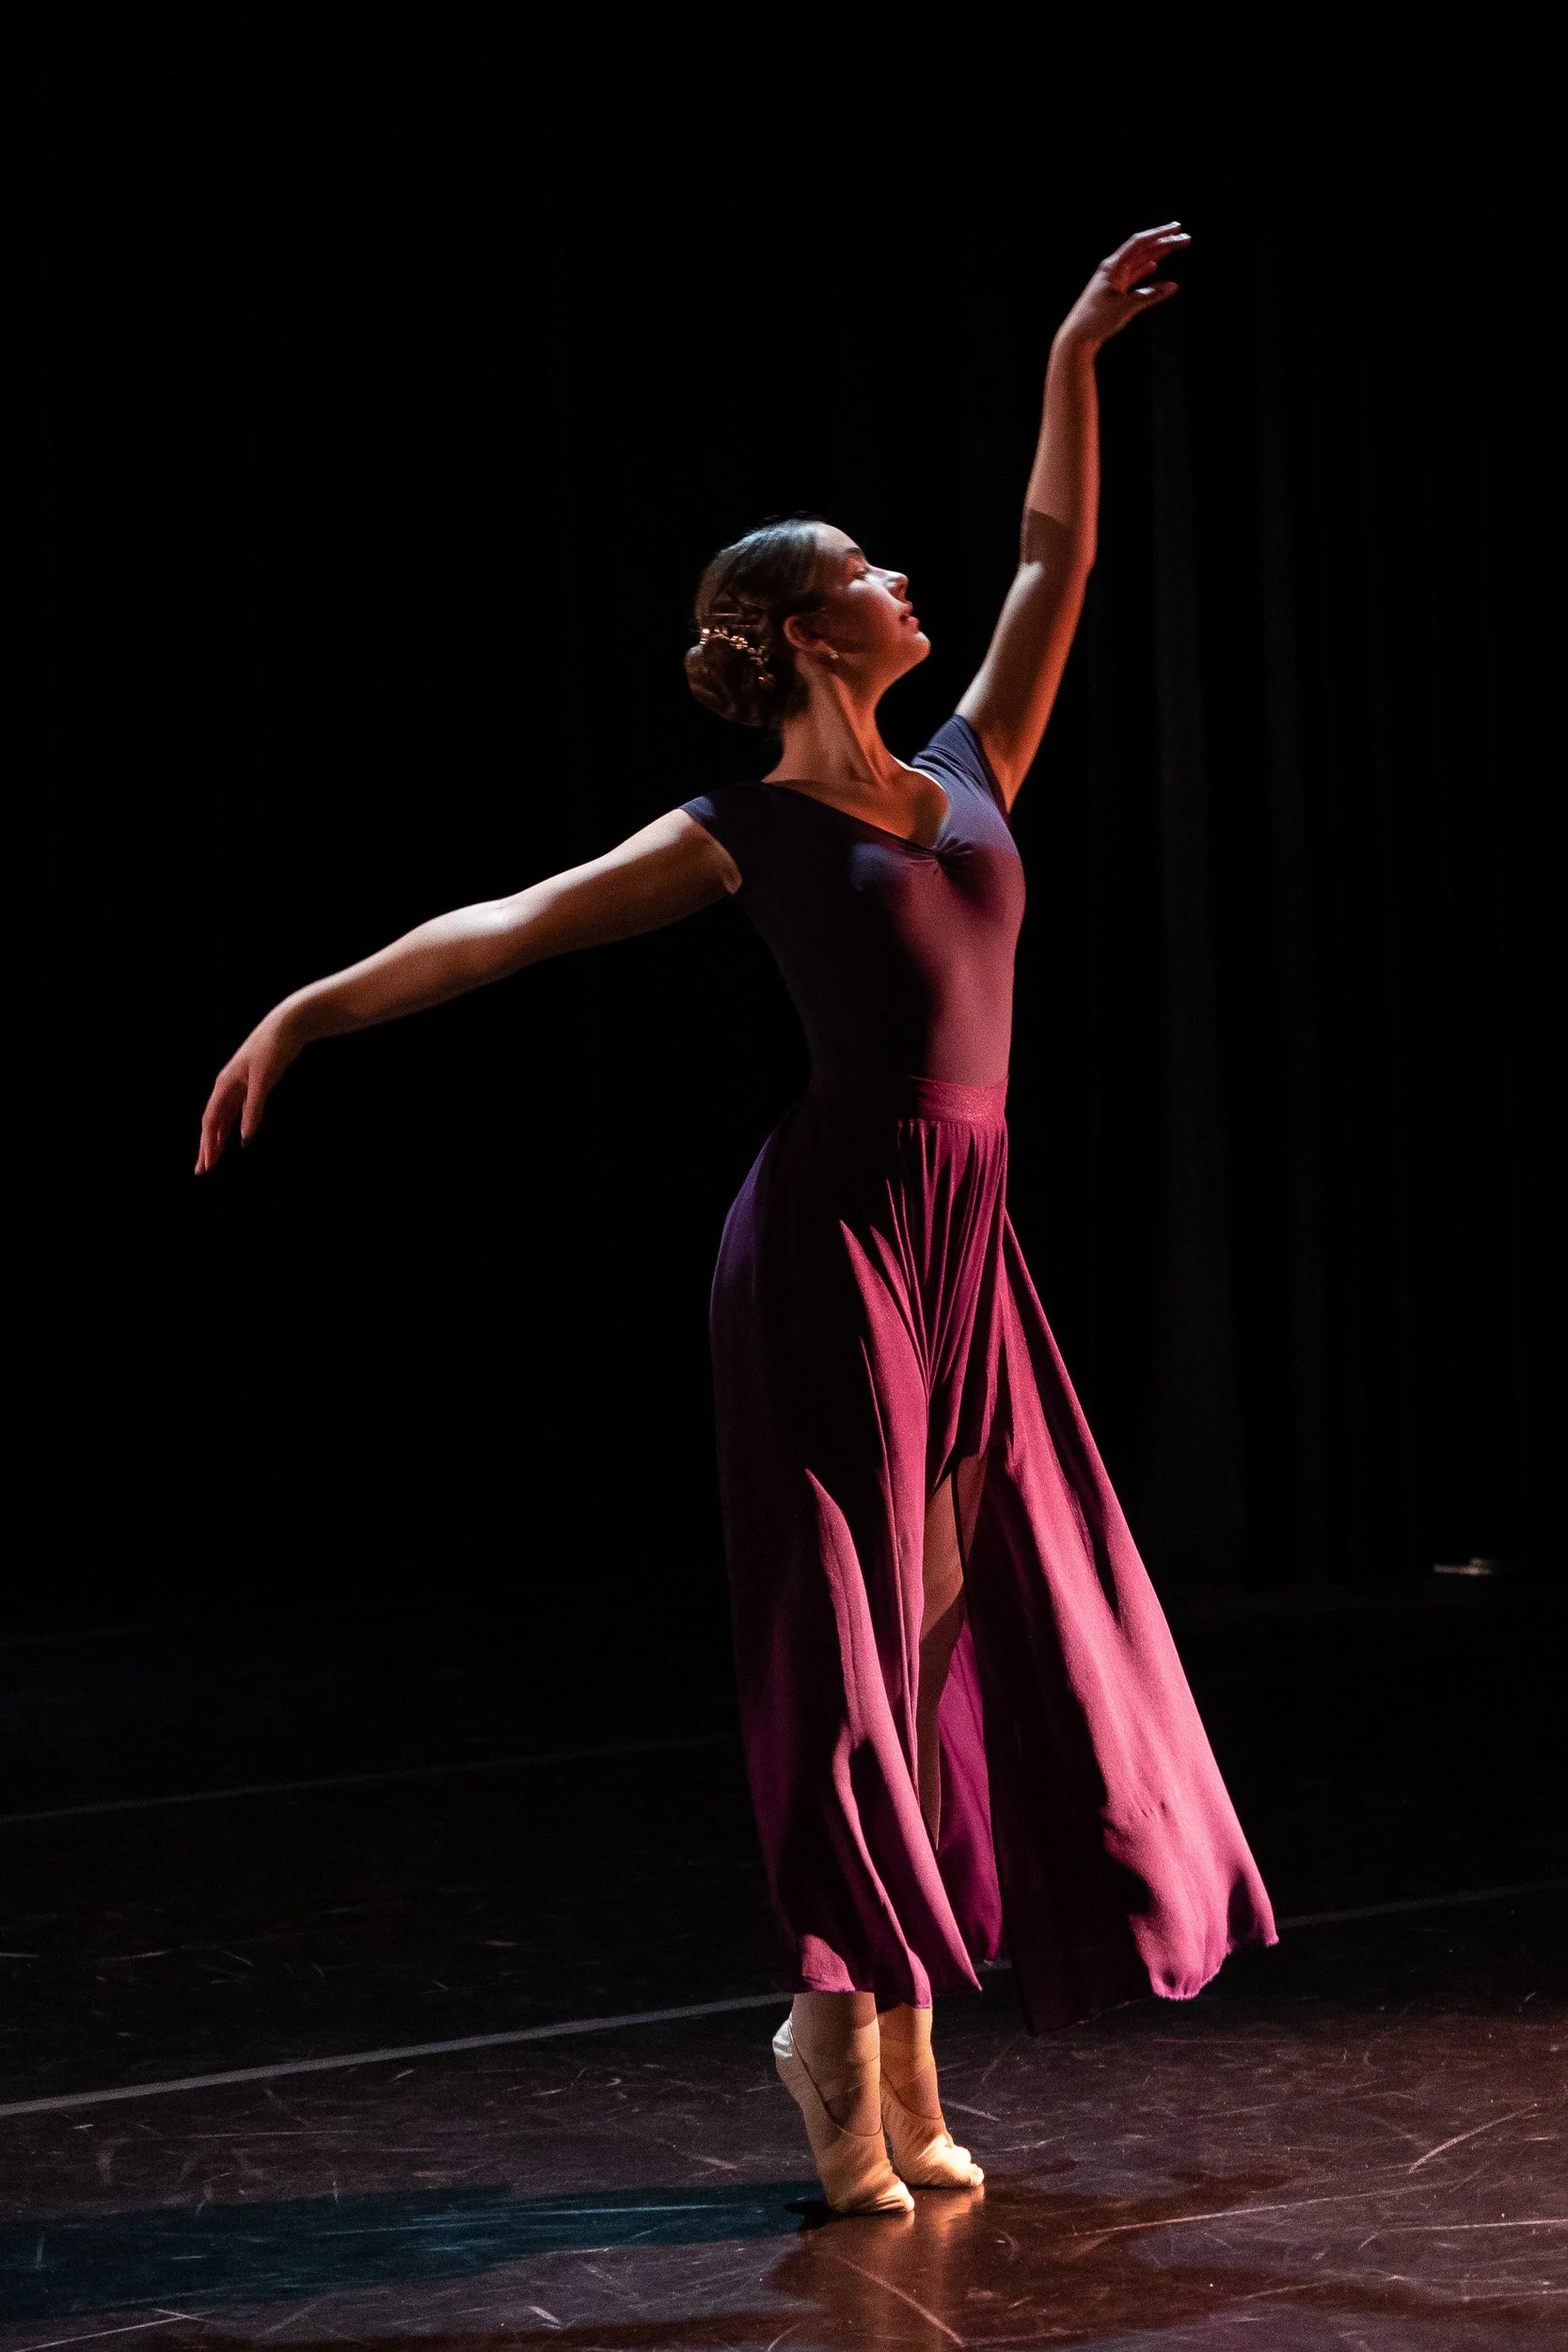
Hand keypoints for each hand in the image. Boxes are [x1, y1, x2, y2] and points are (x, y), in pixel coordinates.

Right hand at [195, 1008, 301, 1173]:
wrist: (287, 1025)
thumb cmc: (273, 1049)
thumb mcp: (264, 1080)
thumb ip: (253, 1110)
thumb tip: (245, 1139)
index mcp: (225, 1085)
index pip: (211, 1121)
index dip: (208, 1144)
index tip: (206, 1165)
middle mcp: (227, 1086)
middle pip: (213, 1122)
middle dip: (207, 1147)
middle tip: (202, 1170)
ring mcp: (238, 1085)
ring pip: (223, 1118)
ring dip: (217, 1138)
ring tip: (213, 1158)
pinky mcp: (251, 1083)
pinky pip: (235, 1110)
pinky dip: (231, 1125)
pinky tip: (232, 1136)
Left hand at [1056, 222, 1188, 352]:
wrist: (1077, 337)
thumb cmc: (1097, 321)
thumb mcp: (1125, 307)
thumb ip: (1150, 296)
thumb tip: (1173, 287)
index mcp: (1112, 267)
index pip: (1139, 243)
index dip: (1159, 234)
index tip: (1176, 229)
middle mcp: (1112, 269)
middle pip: (1142, 250)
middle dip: (1163, 242)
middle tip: (1185, 237)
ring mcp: (1113, 280)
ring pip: (1139, 261)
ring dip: (1157, 254)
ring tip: (1175, 246)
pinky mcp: (1113, 291)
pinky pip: (1133, 276)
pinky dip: (1144, 270)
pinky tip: (1154, 265)